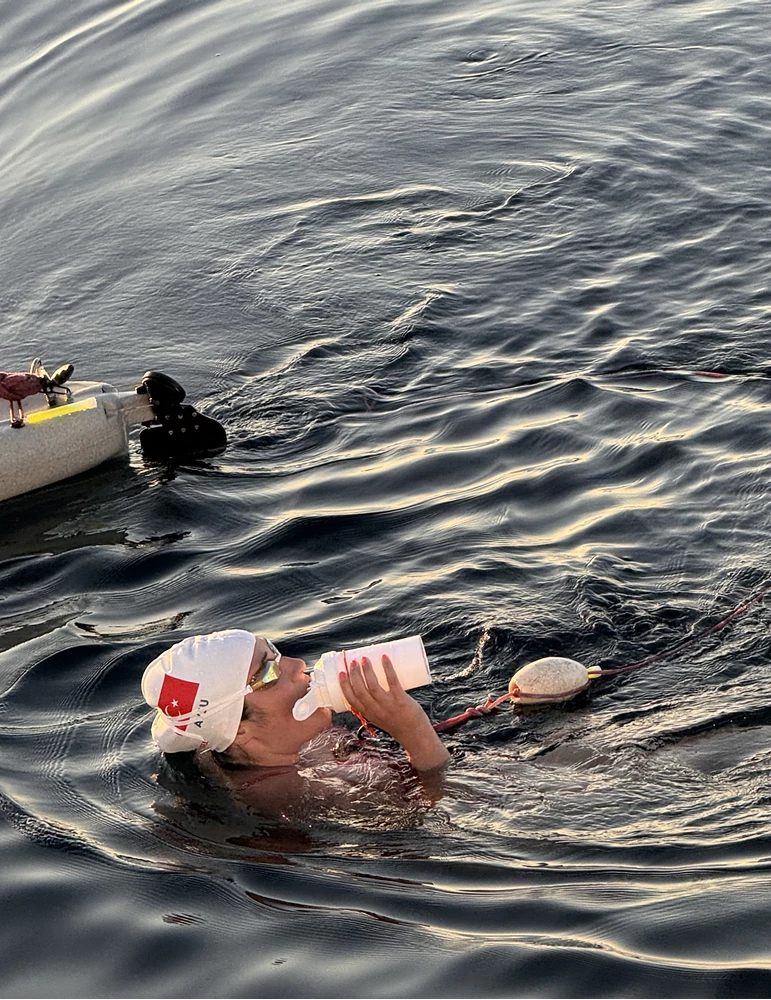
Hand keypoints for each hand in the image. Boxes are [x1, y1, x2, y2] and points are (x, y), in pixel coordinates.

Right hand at [339, 655, 448, 772]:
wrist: (414, 734)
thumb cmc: (396, 723)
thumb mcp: (378, 717)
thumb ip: (372, 705)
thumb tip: (368, 683)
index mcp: (368, 713)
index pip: (351, 699)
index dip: (344, 685)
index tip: (341, 673)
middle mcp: (376, 709)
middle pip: (360, 690)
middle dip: (354, 674)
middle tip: (353, 662)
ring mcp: (388, 704)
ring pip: (373, 685)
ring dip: (367, 670)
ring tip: (364, 658)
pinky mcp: (400, 698)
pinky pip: (392, 681)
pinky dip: (387, 668)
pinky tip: (384, 658)